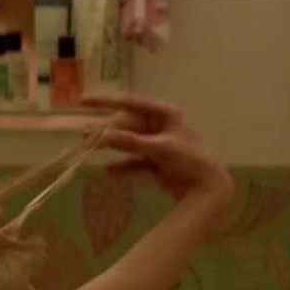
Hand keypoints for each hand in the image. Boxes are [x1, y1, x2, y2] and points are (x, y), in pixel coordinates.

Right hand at [81, 94, 233, 207]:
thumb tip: (102, 135)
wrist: (207, 188)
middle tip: (83, 138)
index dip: (105, 101)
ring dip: (110, 146)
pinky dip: (122, 165)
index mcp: (164, 113)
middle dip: (105, 131)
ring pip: (127, 141)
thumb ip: (130, 142)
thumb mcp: (160, 148)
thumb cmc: (190, 160)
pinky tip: (108, 170)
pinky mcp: (154, 161)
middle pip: (125, 124)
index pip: (129, 102)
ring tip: (86, 149)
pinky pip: (133, 160)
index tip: (82, 101)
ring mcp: (156, 143)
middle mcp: (159, 125)